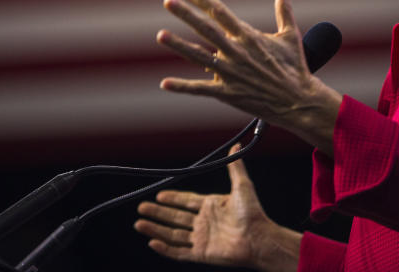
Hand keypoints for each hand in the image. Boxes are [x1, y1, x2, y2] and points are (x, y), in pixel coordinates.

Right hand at [133, 145, 299, 270]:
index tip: (159, 194)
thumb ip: (236, 167)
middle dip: (157, 213)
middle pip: (175, 217)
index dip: (172, 198)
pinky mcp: (202, 254)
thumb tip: (236, 145)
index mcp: (211, 206)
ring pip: (172, 234)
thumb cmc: (253, 213)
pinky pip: (179, 252)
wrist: (259, 238)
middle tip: (141, 207)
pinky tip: (153, 242)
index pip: (186, 201)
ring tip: (139, 224)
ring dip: (155, 229)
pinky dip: (165, 249)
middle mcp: (204, 223)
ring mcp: (202, 239)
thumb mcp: (242, 186)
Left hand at [156, 0, 341, 150]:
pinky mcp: (228, 93)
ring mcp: (231, 73)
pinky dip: (182, 87)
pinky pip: (201, 89)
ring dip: (179, 45)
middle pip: (206, 29)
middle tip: (168, 0)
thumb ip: (284, 8)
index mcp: (249, 36)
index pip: (220, 11)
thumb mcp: (290, 35)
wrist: (299, 101)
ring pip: (199, 57)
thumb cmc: (294, 67)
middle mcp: (237, 52)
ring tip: (161, 34)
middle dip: (186, 14)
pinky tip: (164, 83)